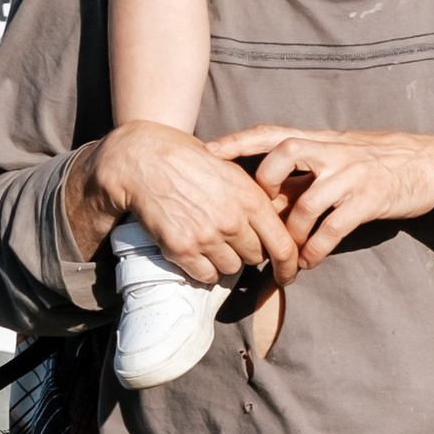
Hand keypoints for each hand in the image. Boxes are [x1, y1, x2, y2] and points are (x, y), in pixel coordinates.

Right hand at [89, 122, 304, 286]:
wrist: (145, 158)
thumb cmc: (189, 161)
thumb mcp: (232, 171)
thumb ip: (255, 200)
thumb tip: (273, 229)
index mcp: (251, 198)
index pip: (284, 245)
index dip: (289, 266)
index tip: (287, 275)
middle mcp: (232, 220)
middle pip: (255, 257)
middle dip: (246, 251)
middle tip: (228, 237)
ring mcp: (207, 236)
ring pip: (231, 269)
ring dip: (222, 260)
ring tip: (206, 237)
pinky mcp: (182, 249)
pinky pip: (205, 275)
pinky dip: (202, 268)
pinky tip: (193, 248)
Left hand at [211, 125, 433, 256]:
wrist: (432, 164)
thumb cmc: (381, 161)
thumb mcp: (341, 155)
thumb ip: (307, 169)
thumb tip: (268, 194)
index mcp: (321, 139)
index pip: (272, 133)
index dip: (238, 141)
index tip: (207, 151)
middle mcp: (333, 151)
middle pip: (283, 155)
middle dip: (262, 187)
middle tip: (255, 216)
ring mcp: (351, 174)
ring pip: (306, 202)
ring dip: (290, 234)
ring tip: (285, 256)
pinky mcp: (369, 199)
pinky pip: (333, 228)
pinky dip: (316, 249)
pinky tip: (309, 262)